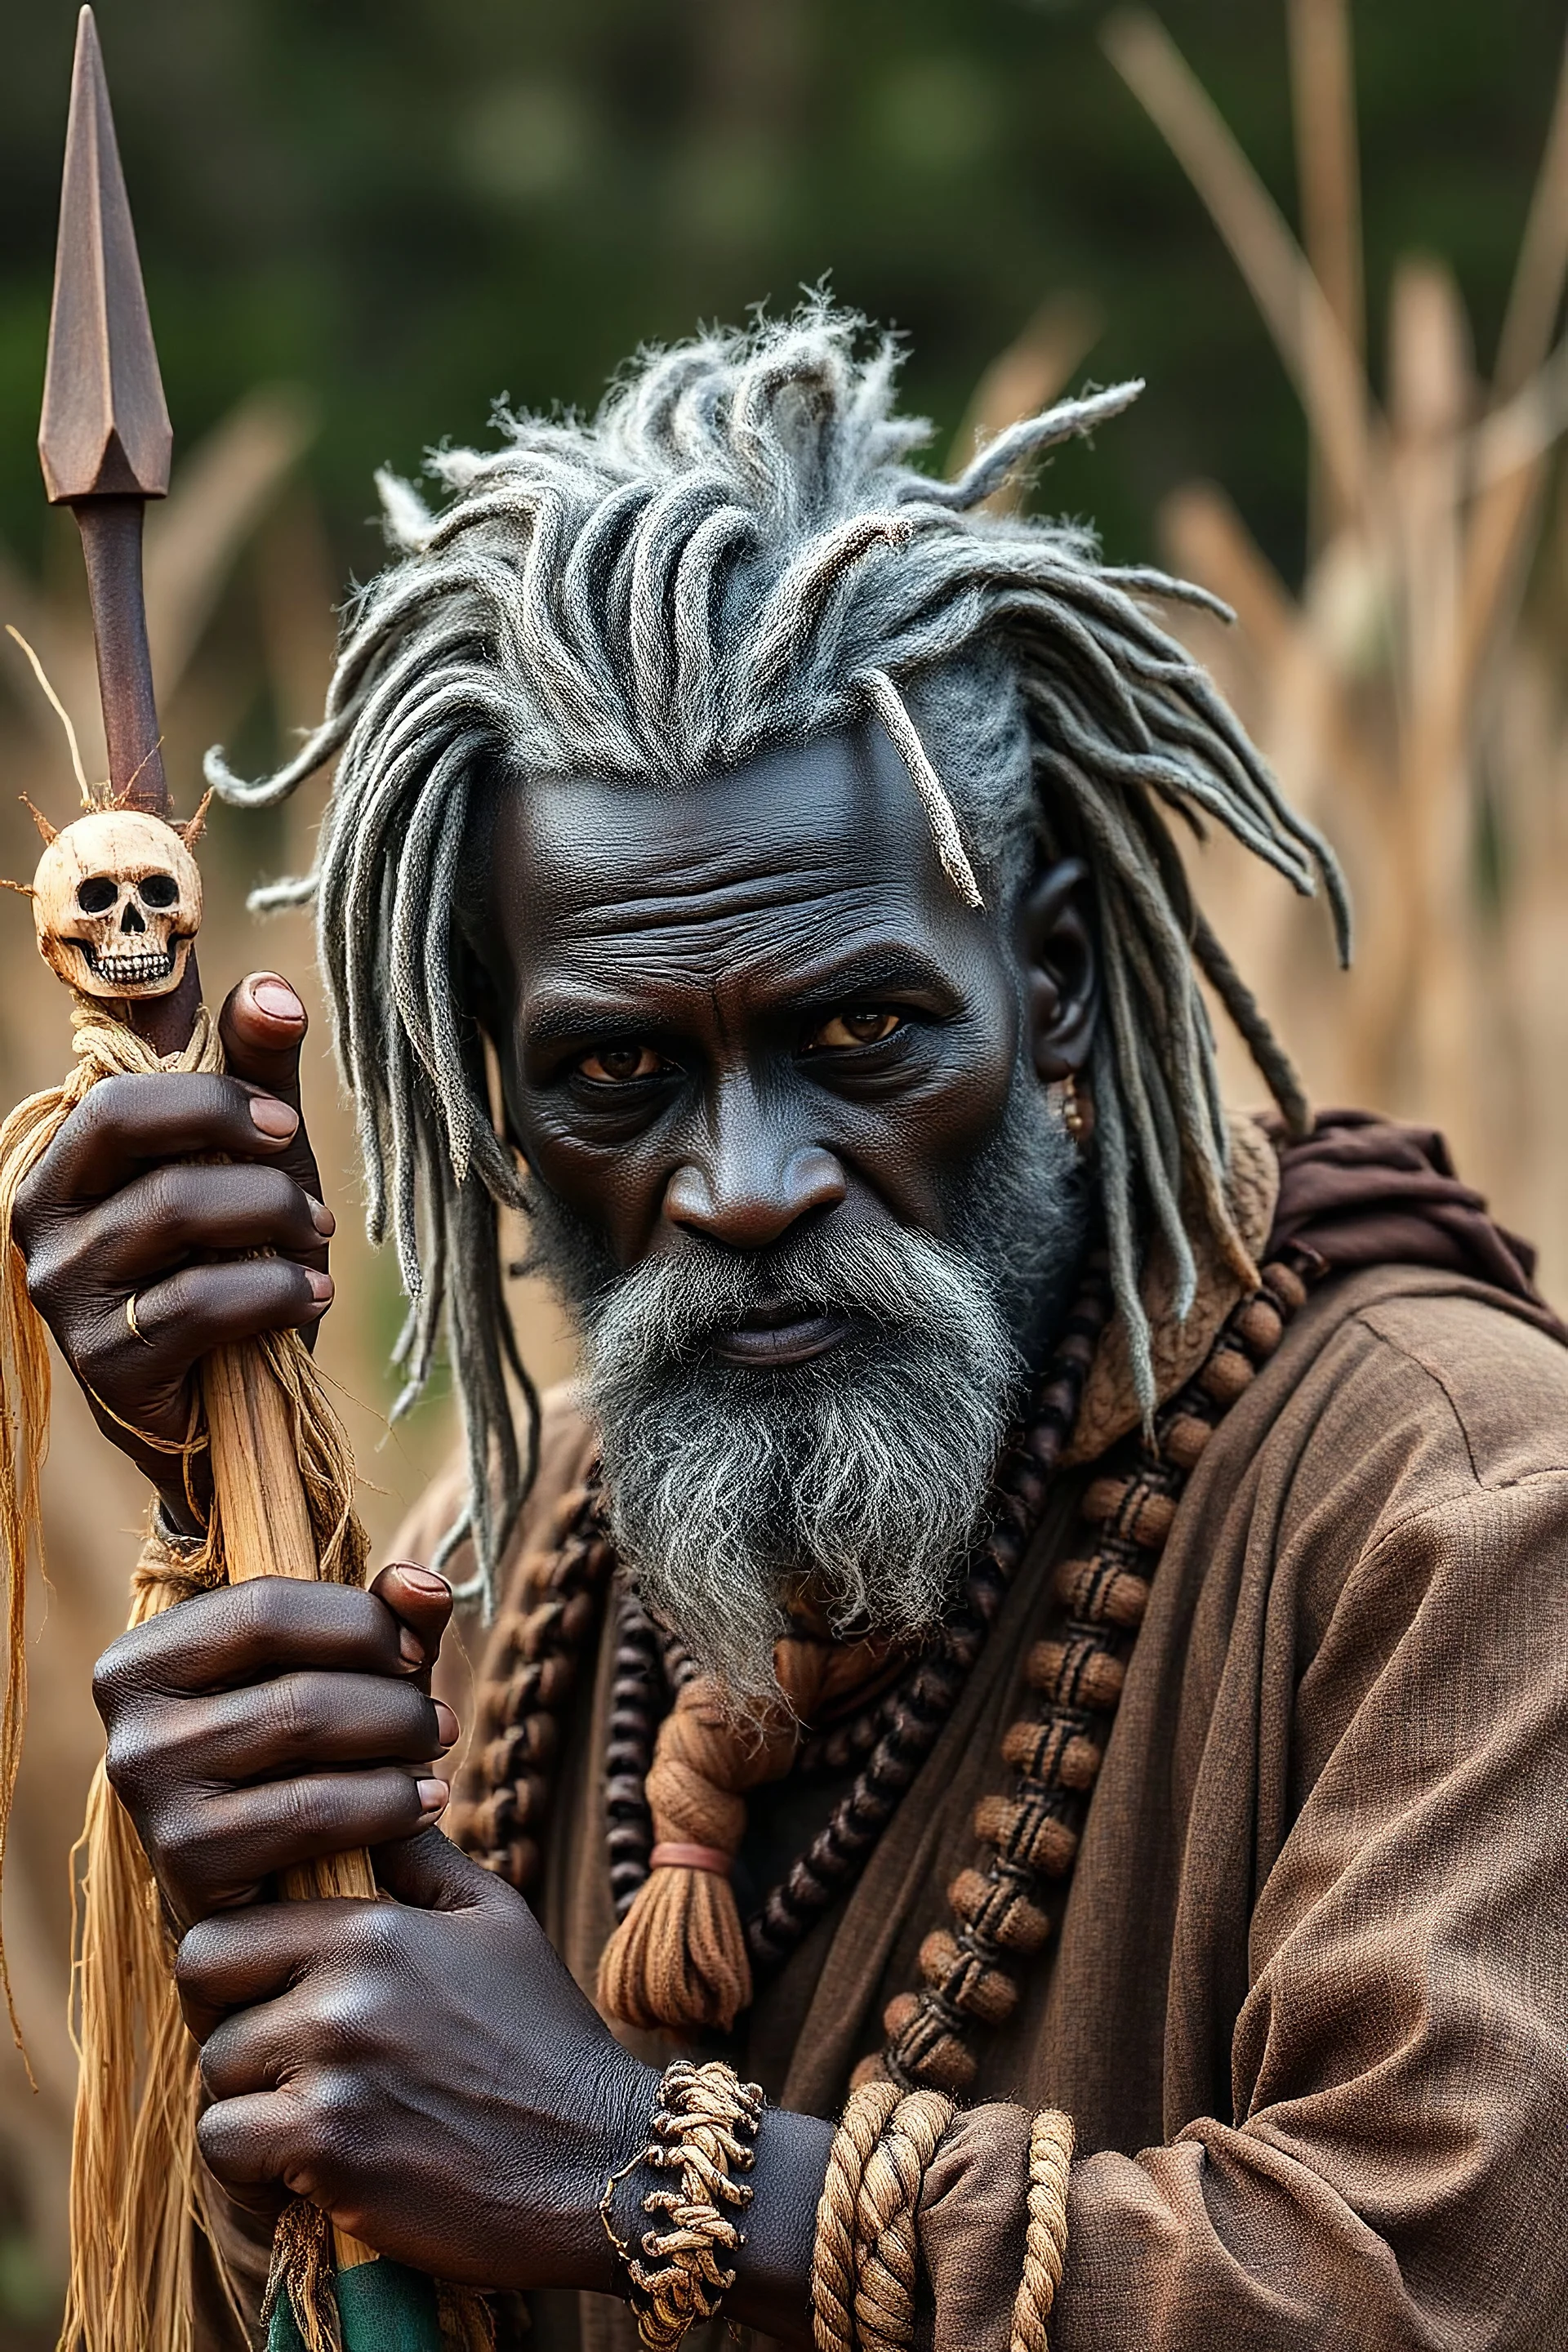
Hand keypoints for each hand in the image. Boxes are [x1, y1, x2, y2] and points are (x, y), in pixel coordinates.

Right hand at [12, 971, 332, 1521]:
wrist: (237, 1415)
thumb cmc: (239, 1266)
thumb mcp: (259, 1165)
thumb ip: (258, 1079)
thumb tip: (271, 988)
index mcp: (71, 1149)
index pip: (110, 1062)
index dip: (178, 1033)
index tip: (273, 1087)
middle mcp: (42, 1211)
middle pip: (122, 1114)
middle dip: (227, 1117)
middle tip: (294, 1146)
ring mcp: (62, 1287)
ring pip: (173, 1207)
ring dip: (271, 1214)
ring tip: (314, 1238)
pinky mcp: (101, 1361)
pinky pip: (199, 1300)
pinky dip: (273, 1292)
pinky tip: (307, 1297)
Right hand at [94, 1562, 458, 1934]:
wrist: (275, 1894)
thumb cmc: (306, 1760)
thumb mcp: (339, 1676)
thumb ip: (381, 1618)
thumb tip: (425, 1586)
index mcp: (144, 1660)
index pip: (264, 1608)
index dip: (361, 1622)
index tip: (417, 1650)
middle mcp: (130, 1727)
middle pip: (295, 1682)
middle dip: (395, 1698)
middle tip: (442, 1720)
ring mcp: (151, 1802)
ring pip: (304, 1736)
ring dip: (399, 1743)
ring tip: (437, 1752)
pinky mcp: (188, 1868)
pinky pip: (311, 1815)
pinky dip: (388, 1805)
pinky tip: (425, 1805)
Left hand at [178, 1829, 652, 2291]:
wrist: (596, 2158)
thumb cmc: (541, 2034)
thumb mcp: (494, 1917)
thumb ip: (415, 1856)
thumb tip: (370, 1790)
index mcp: (376, 1928)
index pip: (227, 1924)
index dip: (235, 1959)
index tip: (265, 1989)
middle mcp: (344, 1992)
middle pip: (203, 1991)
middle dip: (229, 2018)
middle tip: (276, 2051)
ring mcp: (333, 2074)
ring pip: (215, 2077)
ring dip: (249, 2100)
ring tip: (311, 2112)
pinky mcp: (330, 2154)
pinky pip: (226, 2149)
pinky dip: (252, 2168)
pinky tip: (308, 2167)